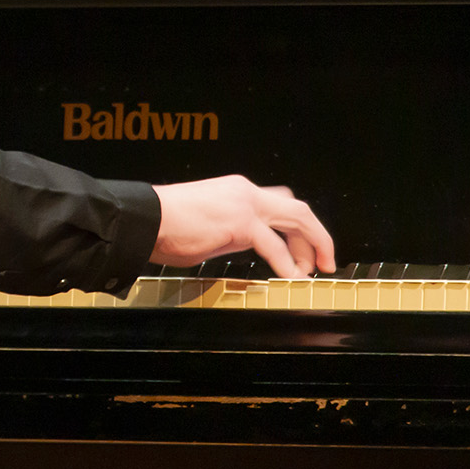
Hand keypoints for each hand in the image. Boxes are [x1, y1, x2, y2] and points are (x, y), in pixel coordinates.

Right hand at [151, 174, 335, 278]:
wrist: (146, 219)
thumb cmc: (165, 225)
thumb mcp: (207, 225)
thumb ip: (231, 232)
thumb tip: (243, 246)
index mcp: (236, 191)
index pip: (280, 202)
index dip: (297, 227)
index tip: (302, 250)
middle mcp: (245, 192)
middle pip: (297, 209)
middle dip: (316, 236)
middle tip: (323, 261)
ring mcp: (245, 204)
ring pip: (297, 218)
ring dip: (312, 246)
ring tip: (313, 270)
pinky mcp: (240, 222)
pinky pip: (274, 244)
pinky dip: (287, 262)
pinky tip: (290, 277)